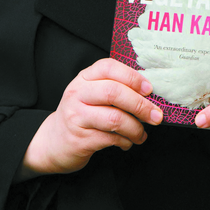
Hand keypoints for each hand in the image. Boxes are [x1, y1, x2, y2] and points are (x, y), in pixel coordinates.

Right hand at [19, 59, 162, 178]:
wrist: (53, 141)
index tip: (149, 89)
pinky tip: (127, 142)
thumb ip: (114, 87)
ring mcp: (76, 116)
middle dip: (140, 105)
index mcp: (84, 78)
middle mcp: (78, 94)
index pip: (109, 67)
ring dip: (135, 128)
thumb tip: (149, 94)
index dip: (132, 77)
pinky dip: (125, 141)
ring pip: (115, 119)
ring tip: (141, 134)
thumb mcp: (91, 94)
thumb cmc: (81, 114)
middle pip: (114, 92)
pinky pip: (110, 139)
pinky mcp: (79, 139)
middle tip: (156, 116)